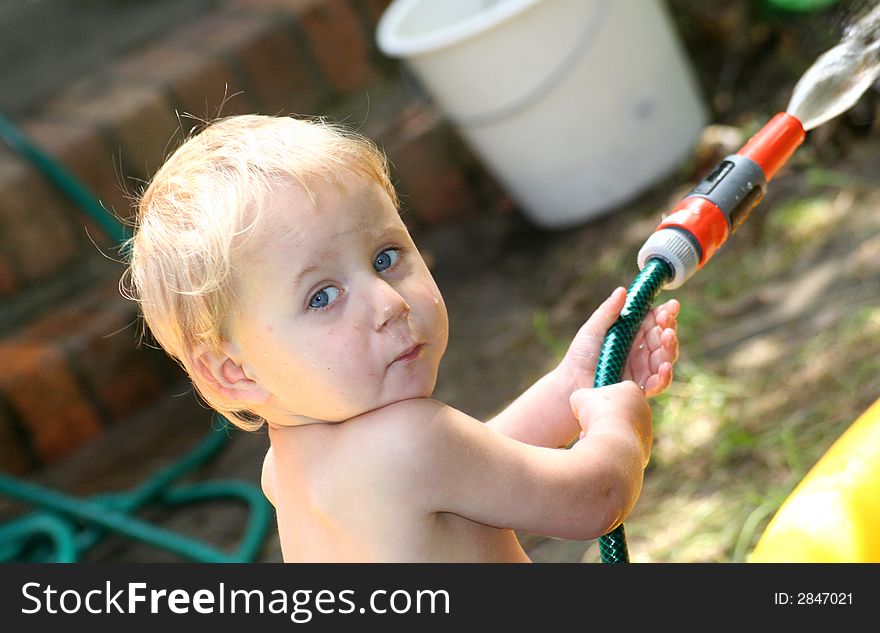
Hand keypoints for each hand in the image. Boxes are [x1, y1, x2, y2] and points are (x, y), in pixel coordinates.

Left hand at [560, 287, 679, 397]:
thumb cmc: (581, 355)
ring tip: (668, 336)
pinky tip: (665, 366)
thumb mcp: (593, 329)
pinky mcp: (641, 388)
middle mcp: (642, 350)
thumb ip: (608, 311)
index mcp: (633, 333)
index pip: (655, 321)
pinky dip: (665, 375)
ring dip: (670, 346)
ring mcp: (643, 369)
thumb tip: (622, 290)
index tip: (672, 305)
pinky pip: (659, 382)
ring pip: (665, 357)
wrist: (571, 383)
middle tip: (666, 320)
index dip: (665, 313)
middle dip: (669, 327)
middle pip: (663, 337)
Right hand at [569, 382, 651, 467]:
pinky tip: (601, 450)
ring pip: (621, 431)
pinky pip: (624, 447)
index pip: (618, 391)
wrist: (612, 444)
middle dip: (603, 418)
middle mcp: (644, 410)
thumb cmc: (597, 415)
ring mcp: (646, 431)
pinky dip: (612, 449)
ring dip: (605, 434)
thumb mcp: (580, 398)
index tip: (592, 405)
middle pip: (619, 412)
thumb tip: (581, 404)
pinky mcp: (644, 450)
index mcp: (633, 392)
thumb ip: (582, 397)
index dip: (601, 398)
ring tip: (592, 437)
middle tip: (590, 423)